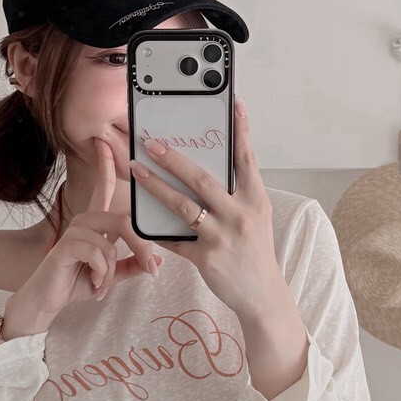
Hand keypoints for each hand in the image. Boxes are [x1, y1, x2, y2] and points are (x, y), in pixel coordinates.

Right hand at [6, 137, 162, 330]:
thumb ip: (131, 265)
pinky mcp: (66, 245)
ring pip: (111, 243)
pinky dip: (102, 274)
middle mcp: (84, 221)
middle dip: (141, 247)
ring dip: (112, 270)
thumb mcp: (110, 275)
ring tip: (102, 285)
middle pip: (122, 221)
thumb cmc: (75, 283)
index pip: (101, 189)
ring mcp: (74, 231)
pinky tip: (93, 285)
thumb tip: (157, 259)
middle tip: (152, 270)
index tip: (106, 142)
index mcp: (94, 224)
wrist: (46, 302)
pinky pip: (99, 253)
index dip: (105, 165)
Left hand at [129, 99, 282, 319]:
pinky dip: (157, 230)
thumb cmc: (255, 251)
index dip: (240, 132)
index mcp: (255, 200)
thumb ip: (237, 194)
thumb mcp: (255, 217)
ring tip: (137, 170)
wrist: (262, 294)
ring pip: (183, 206)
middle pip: (202, 179)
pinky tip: (140, 218)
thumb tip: (208, 170)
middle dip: (174, 158)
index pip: (246, 160)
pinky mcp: (206, 258)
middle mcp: (240, 215)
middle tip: (152, 143)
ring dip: (156, 186)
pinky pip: (175, 240)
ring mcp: (222, 237)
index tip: (234, 106)